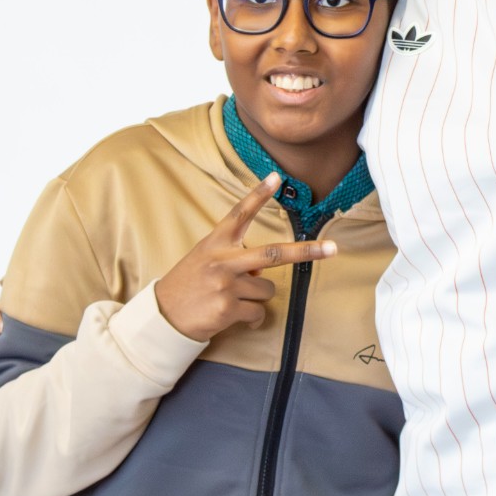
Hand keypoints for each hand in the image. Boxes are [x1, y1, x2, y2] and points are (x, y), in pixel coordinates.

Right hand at [154, 173, 337, 341]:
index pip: (239, 213)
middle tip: (333, 249)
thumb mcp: (206, 260)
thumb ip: (235, 257)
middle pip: (272, 254)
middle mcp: (222, 260)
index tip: (276, 176)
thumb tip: (264, 269)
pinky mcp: (227, 308)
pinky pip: (257, 313)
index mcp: (215, 242)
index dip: (258, 195)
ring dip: (256, 297)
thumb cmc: (189, 284)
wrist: (163, 317)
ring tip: (231, 299)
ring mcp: (226, 284)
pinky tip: (231, 316)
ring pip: (267, 289)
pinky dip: (251, 318)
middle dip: (306, 252)